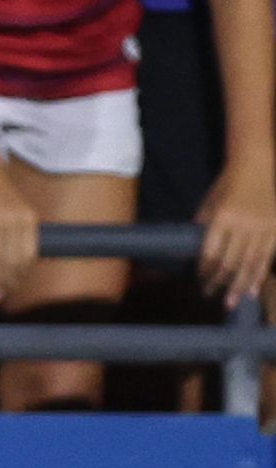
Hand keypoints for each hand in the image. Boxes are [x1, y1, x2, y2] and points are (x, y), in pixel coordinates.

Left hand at [195, 162, 275, 308]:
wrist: (256, 165)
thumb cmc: (227, 184)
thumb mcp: (209, 203)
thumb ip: (204, 227)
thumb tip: (199, 253)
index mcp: (222, 218)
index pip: (211, 252)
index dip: (205, 270)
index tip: (200, 280)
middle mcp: (243, 225)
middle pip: (230, 262)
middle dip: (219, 282)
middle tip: (210, 296)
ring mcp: (262, 228)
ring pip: (250, 263)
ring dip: (239, 285)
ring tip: (231, 302)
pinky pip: (268, 256)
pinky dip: (259, 274)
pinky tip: (253, 290)